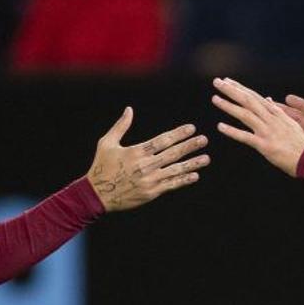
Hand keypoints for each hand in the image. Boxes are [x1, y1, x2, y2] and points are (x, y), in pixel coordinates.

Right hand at [86, 107, 209, 210]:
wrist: (97, 194)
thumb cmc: (102, 166)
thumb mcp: (106, 143)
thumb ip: (120, 126)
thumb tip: (129, 109)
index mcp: (136, 152)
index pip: (162, 141)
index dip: (178, 134)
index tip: (191, 128)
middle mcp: (145, 166)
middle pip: (172, 154)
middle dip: (190, 146)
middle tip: (204, 139)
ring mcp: (150, 180)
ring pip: (175, 170)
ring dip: (192, 164)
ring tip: (206, 158)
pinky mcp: (151, 193)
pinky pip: (171, 185)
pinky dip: (183, 180)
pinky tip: (195, 175)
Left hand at [211, 77, 303, 176]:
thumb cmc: (300, 144)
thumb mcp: (290, 123)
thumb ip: (277, 111)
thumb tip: (267, 99)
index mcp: (277, 113)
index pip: (255, 96)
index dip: (240, 88)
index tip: (228, 81)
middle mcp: (271, 119)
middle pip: (248, 100)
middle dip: (231, 90)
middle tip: (217, 81)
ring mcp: (268, 131)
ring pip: (245, 115)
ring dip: (229, 106)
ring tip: (214, 99)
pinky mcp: (265, 146)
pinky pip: (246, 137)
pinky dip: (232, 131)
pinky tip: (220, 126)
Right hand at [278, 94, 303, 161]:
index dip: (302, 105)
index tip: (289, 98)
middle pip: (303, 121)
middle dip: (289, 113)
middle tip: (273, 106)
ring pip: (299, 132)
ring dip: (287, 125)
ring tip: (272, 119)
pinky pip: (300, 146)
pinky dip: (290, 141)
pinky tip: (279, 138)